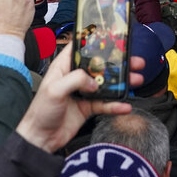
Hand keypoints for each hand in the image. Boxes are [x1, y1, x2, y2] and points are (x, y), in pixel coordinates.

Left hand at [14, 43, 144, 152]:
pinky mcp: (88, 107)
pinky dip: (116, 104)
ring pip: (107, 84)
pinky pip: (106, 104)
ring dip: (122, 82)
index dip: (95, 42)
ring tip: (136, 80)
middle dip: (118, 63)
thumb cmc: (40, 112)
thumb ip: (76, 80)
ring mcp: (83, 92)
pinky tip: (125, 105)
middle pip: (100, 66)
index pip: (81, 49)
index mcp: (64, 68)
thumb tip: (94, 81)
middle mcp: (75, 77)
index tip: (112, 38)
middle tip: (133, 61)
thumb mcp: (55, 90)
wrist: (41, 139)